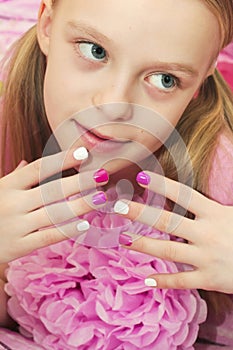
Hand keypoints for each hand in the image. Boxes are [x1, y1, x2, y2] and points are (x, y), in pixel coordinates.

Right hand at [0, 148, 107, 262]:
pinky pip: (48, 237)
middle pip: (52, 190)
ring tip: (100, 198)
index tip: (84, 153)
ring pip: (55, 213)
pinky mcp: (19, 246)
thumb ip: (14, 177)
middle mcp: (13, 203)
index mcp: (7, 185)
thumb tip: (26, 162)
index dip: (62, 159)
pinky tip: (84, 224)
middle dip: (80, 182)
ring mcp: (16, 225)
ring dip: (80, 205)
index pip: (39, 168)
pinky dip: (67, 230)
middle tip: (102, 175)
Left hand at [114, 171, 232, 292]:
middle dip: (141, 214)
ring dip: (144, 246)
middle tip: (118, 207)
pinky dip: (164, 281)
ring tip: (123, 240)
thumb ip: (213, 204)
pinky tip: (145, 280)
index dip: (161, 185)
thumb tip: (199, 185)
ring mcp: (207, 257)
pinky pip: (182, 281)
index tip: (141, 176)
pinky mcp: (209, 279)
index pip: (183, 195)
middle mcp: (208, 233)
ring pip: (169, 251)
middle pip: (168, 222)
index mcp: (215, 213)